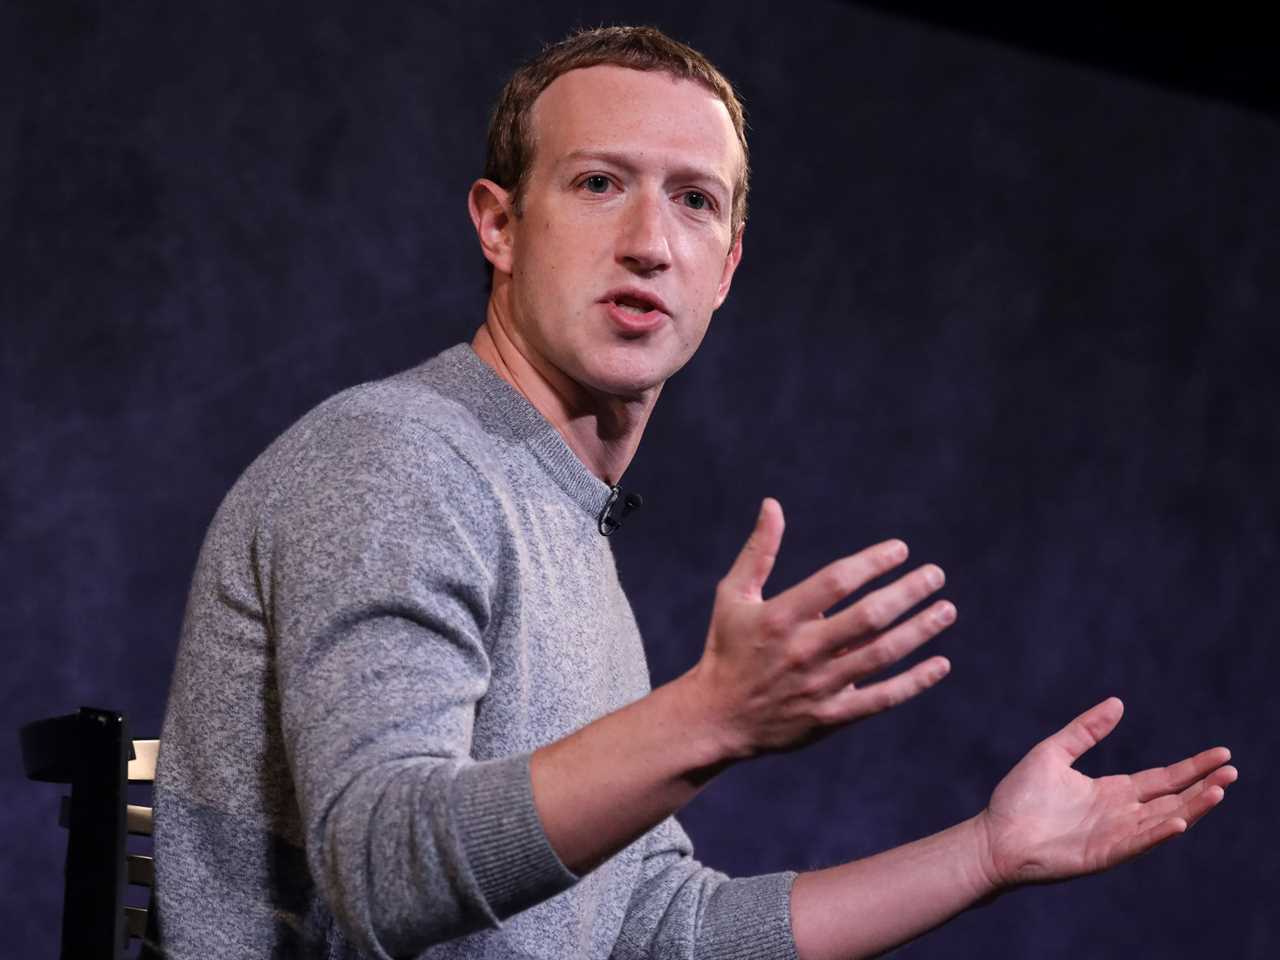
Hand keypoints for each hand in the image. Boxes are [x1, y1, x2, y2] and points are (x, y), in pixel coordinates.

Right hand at [687, 498, 954, 758]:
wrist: (716, 718)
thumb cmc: (727, 648)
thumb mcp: (733, 596)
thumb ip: (759, 551)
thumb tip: (773, 504)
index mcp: (780, 617)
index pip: (836, 582)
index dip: (872, 562)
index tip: (900, 549)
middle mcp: (803, 650)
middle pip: (868, 616)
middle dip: (907, 592)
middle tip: (936, 574)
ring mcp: (820, 686)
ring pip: (881, 655)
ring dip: (920, 630)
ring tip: (946, 609)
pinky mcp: (831, 716)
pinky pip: (881, 698)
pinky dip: (915, 682)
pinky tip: (941, 664)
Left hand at [977, 697, 1235, 889]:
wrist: (995, 836)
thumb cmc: (1019, 798)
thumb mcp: (1054, 753)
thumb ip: (1086, 730)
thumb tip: (1118, 703)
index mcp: (1111, 791)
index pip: (1162, 778)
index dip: (1192, 767)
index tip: (1221, 754)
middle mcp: (1120, 814)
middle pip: (1172, 798)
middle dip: (1203, 785)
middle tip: (1231, 770)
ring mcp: (1114, 835)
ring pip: (1163, 820)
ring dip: (1192, 807)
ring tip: (1218, 790)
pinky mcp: (1102, 853)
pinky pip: (1137, 842)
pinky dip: (1158, 832)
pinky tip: (1179, 820)